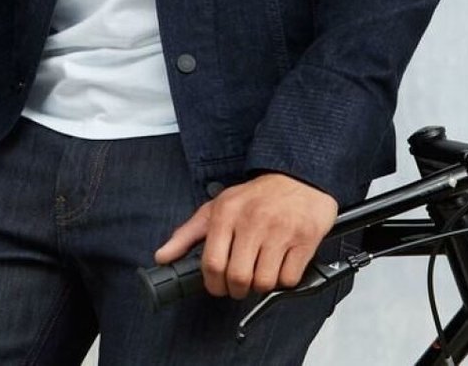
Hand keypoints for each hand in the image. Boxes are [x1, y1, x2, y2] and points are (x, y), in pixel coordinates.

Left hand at [153, 173, 337, 298]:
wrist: (299, 177)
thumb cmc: (256, 197)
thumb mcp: (217, 207)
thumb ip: (187, 234)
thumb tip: (162, 257)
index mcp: (227, 213)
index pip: (212, 263)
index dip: (213, 284)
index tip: (217, 287)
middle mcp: (253, 221)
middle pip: (238, 277)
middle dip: (236, 290)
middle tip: (239, 286)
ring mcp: (280, 231)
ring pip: (264, 282)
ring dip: (260, 286)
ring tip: (259, 273)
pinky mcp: (304, 239)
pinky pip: (289, 279)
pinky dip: (283, 281)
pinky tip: (280, 266)